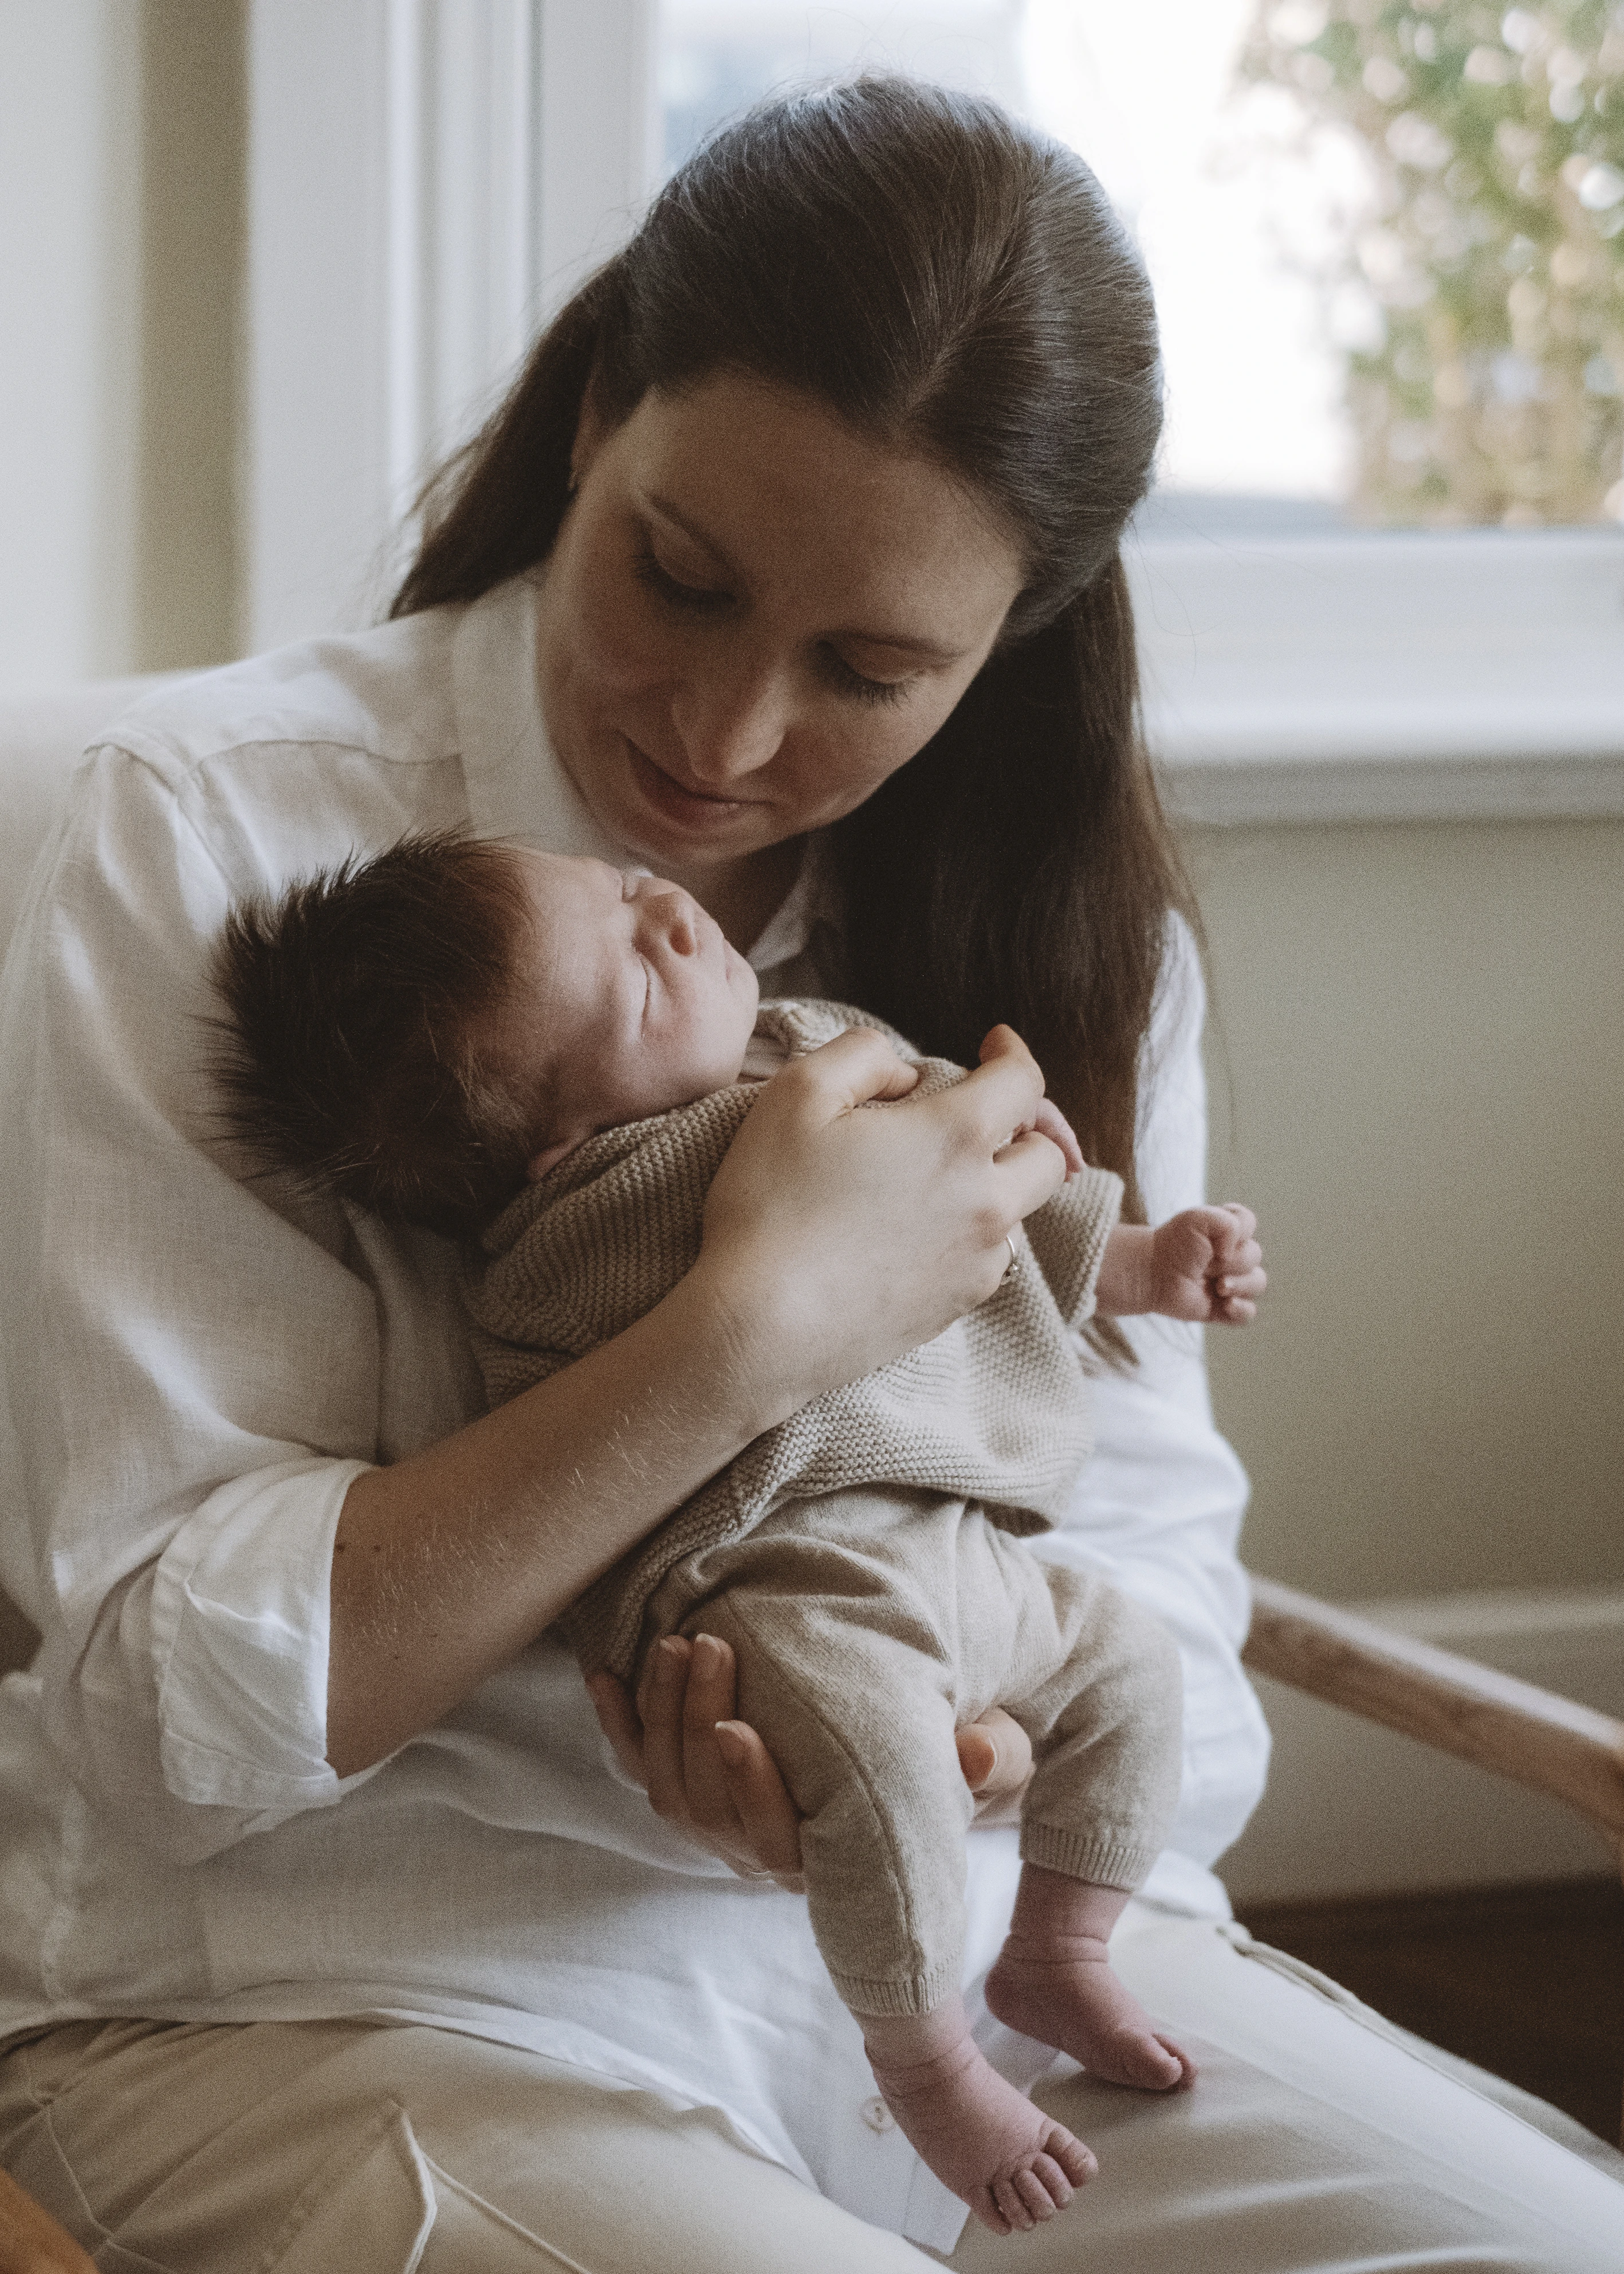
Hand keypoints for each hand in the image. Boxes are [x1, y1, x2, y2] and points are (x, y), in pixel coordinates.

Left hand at [586, 1635, 1034, 1887]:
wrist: (909, 1745)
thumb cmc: (944, 1749)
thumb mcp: (987, 1752)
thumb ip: (990, 1757)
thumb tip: (975, 1751)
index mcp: (832, 1853)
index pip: (778, 1838)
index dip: (752, 1788)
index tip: (739, 1729)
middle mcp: (764, 1851)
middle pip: (709, 1806)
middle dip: (697, 1723)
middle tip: (709, 1645)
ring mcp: (719, 1821)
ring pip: (669, 1784)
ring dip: (661, 1713)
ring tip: (675, 1642)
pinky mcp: (688, 1783)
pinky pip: (639, 1765)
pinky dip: (619, 1722)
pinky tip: (606, 1674)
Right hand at [695, 1023, 1071, 1421]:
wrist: (759, 1329)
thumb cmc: (770, 1205)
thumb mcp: (797, 1094)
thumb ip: (862, 1056)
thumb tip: (904, 1074)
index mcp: (957, 1137)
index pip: (1023, 1081)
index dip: (1012, 1053)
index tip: (993, 1044)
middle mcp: (987, 1200)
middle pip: (1045, 1155)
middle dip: (1022, 1127)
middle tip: (973, 1118)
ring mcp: (979, 1260)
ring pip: (1018, 1211)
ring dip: (994, 1185)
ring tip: (934, 1181)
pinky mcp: (958, 1306)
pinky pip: (987, 1259)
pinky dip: (969, 1236)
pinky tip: (916, 1235)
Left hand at [1150, 1202, 1265, 1323]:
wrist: (1151, 1273)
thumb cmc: (1172, 1245)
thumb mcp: (1199, 1219)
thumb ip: (1230, 1223)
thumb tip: (1235, 1253)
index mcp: (1227, 1231)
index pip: (1249, 1223)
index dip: (1236, 1231)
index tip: (1213, 1239)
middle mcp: (1232, 1255)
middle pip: (1255, 1255)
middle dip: (1232, 1261)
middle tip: (1205, 1264)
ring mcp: (1231, 1282)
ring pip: (1258, 1283)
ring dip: (1240, 1284)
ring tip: (1218, 1287)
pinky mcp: (1224, 1308)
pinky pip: (1249, 1312)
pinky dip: (1241, 1309)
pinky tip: (1225, 1304)